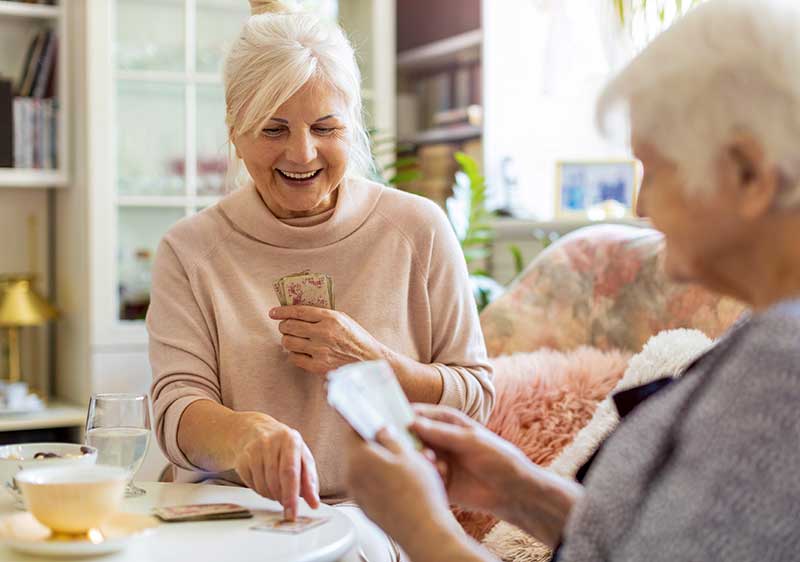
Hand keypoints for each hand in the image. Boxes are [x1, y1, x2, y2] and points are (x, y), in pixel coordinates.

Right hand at [233, 413, 320, 520]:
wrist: (254, 431)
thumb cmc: (284, 447)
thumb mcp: (301, 456)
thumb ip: (310, 479)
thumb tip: (314, 503)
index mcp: (291, 440)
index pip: (290, 472)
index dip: (292, 495)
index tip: (293, 513)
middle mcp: (271, 442)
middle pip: (276, 481)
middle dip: (283, 499)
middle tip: (289, 508)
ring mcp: (253, 450)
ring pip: (263, 487)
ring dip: (273, 496)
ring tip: (279, 490)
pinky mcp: (241, 460)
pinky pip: (252, 486)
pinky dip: (261, 491)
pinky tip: (266, 482)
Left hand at [270, 306, 385, 374]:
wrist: (369, 361)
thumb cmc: (355, 338)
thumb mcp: (342, 319)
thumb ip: (322, 315)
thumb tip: (297, 312)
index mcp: (330, 318)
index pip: (298, 311)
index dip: (282, 311)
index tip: (273, 312)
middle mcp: (323, 333)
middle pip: (289, 326)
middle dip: (283, 326)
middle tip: (285, 327)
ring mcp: (320, 350)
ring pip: (288, 342)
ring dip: (287, 340)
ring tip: (293, 340)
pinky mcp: (318, 366)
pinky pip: (294, 358)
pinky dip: (293, 354)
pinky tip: (300, 352)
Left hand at [345, 428, 455, 550]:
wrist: (423, 530)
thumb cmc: (418, 492)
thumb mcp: (408, 455)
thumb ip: (389, 438)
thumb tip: (381, 430)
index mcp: (358, 458)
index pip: (352, 430)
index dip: (362, 420)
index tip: (368, 414)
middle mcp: (351, 476)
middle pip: (357, 450)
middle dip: (374, 443)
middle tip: (393, 438)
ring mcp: (357, 494)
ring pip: (364, 468)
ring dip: (379, 461)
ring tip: (403, 461)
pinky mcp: (365, 508)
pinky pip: (369, 485)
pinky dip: (380, 478)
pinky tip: (400, 480)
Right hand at [410, 404, 532, 518]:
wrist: (512, 491)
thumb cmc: (497, 457)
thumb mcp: (471, 441)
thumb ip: (442, 433)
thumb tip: (412, 423)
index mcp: (445, 421)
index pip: (418, 413)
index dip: (403, 416)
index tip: (393, 423)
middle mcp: (437, 439)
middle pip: (410, 436)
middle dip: (410, 442)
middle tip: (422, 449)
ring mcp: (437, 460)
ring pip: (414, 457)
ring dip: (420, 460)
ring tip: (437, 464)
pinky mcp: (438, 481)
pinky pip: (422, 477)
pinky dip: (428, 476)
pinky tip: (444, 478)